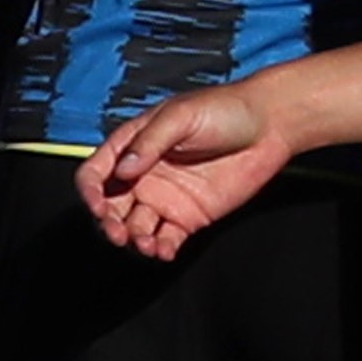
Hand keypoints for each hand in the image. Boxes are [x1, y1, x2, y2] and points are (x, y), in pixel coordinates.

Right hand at [81, 84, 298, 260]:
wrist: (270, 126)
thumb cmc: (224, 110)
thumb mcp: (181, 117)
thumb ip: (150, 143)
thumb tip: (123, 170)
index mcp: (134, 145)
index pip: (96, 173)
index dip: (91, 191)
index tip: (99, 205)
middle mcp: (144, 174)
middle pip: (111, 206)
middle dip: (109, 223)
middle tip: (118, 232)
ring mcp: (165, 198)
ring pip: (135, 227)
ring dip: (134, 239)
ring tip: (146, 243)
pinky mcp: (188, 217)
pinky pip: (166, 238)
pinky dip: (160, 248)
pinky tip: (164, 250)